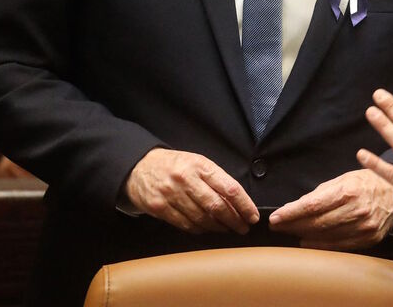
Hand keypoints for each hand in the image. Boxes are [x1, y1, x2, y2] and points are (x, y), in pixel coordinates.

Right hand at [124, 148, 258, 233]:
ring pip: (201, 218)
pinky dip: (199, 229)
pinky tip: (206, 229)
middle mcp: (186, 179)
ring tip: (226, 229)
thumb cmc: (175, 165)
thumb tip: (238, 202)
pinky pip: (185, 224)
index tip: (253, 216)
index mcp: (200, 165)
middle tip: (243, 228)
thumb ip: (216, 179)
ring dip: (218, 227)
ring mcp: (171, 194)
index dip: (244, 205)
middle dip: (234, 220)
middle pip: (217, 206)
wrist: (140, 166)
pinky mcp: (159, 207)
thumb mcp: (197, 162)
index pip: (230, 188)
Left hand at [269, 169, 392, 249]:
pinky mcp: (369, 238)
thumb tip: (297, 206)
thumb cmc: (367, 182)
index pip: (312, 206)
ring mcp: (364, 227)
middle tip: (278, 226)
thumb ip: (321, 193)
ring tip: (291, 232)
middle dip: (293, 225)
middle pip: (316, 223)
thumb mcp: (344, 178)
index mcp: (348, 191)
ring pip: (326, 236)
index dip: (291, 213)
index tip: (275, 218)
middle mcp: (357, 210)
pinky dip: (321, 245)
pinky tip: (308, 242)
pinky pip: (339, 245)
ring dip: (304, 236)